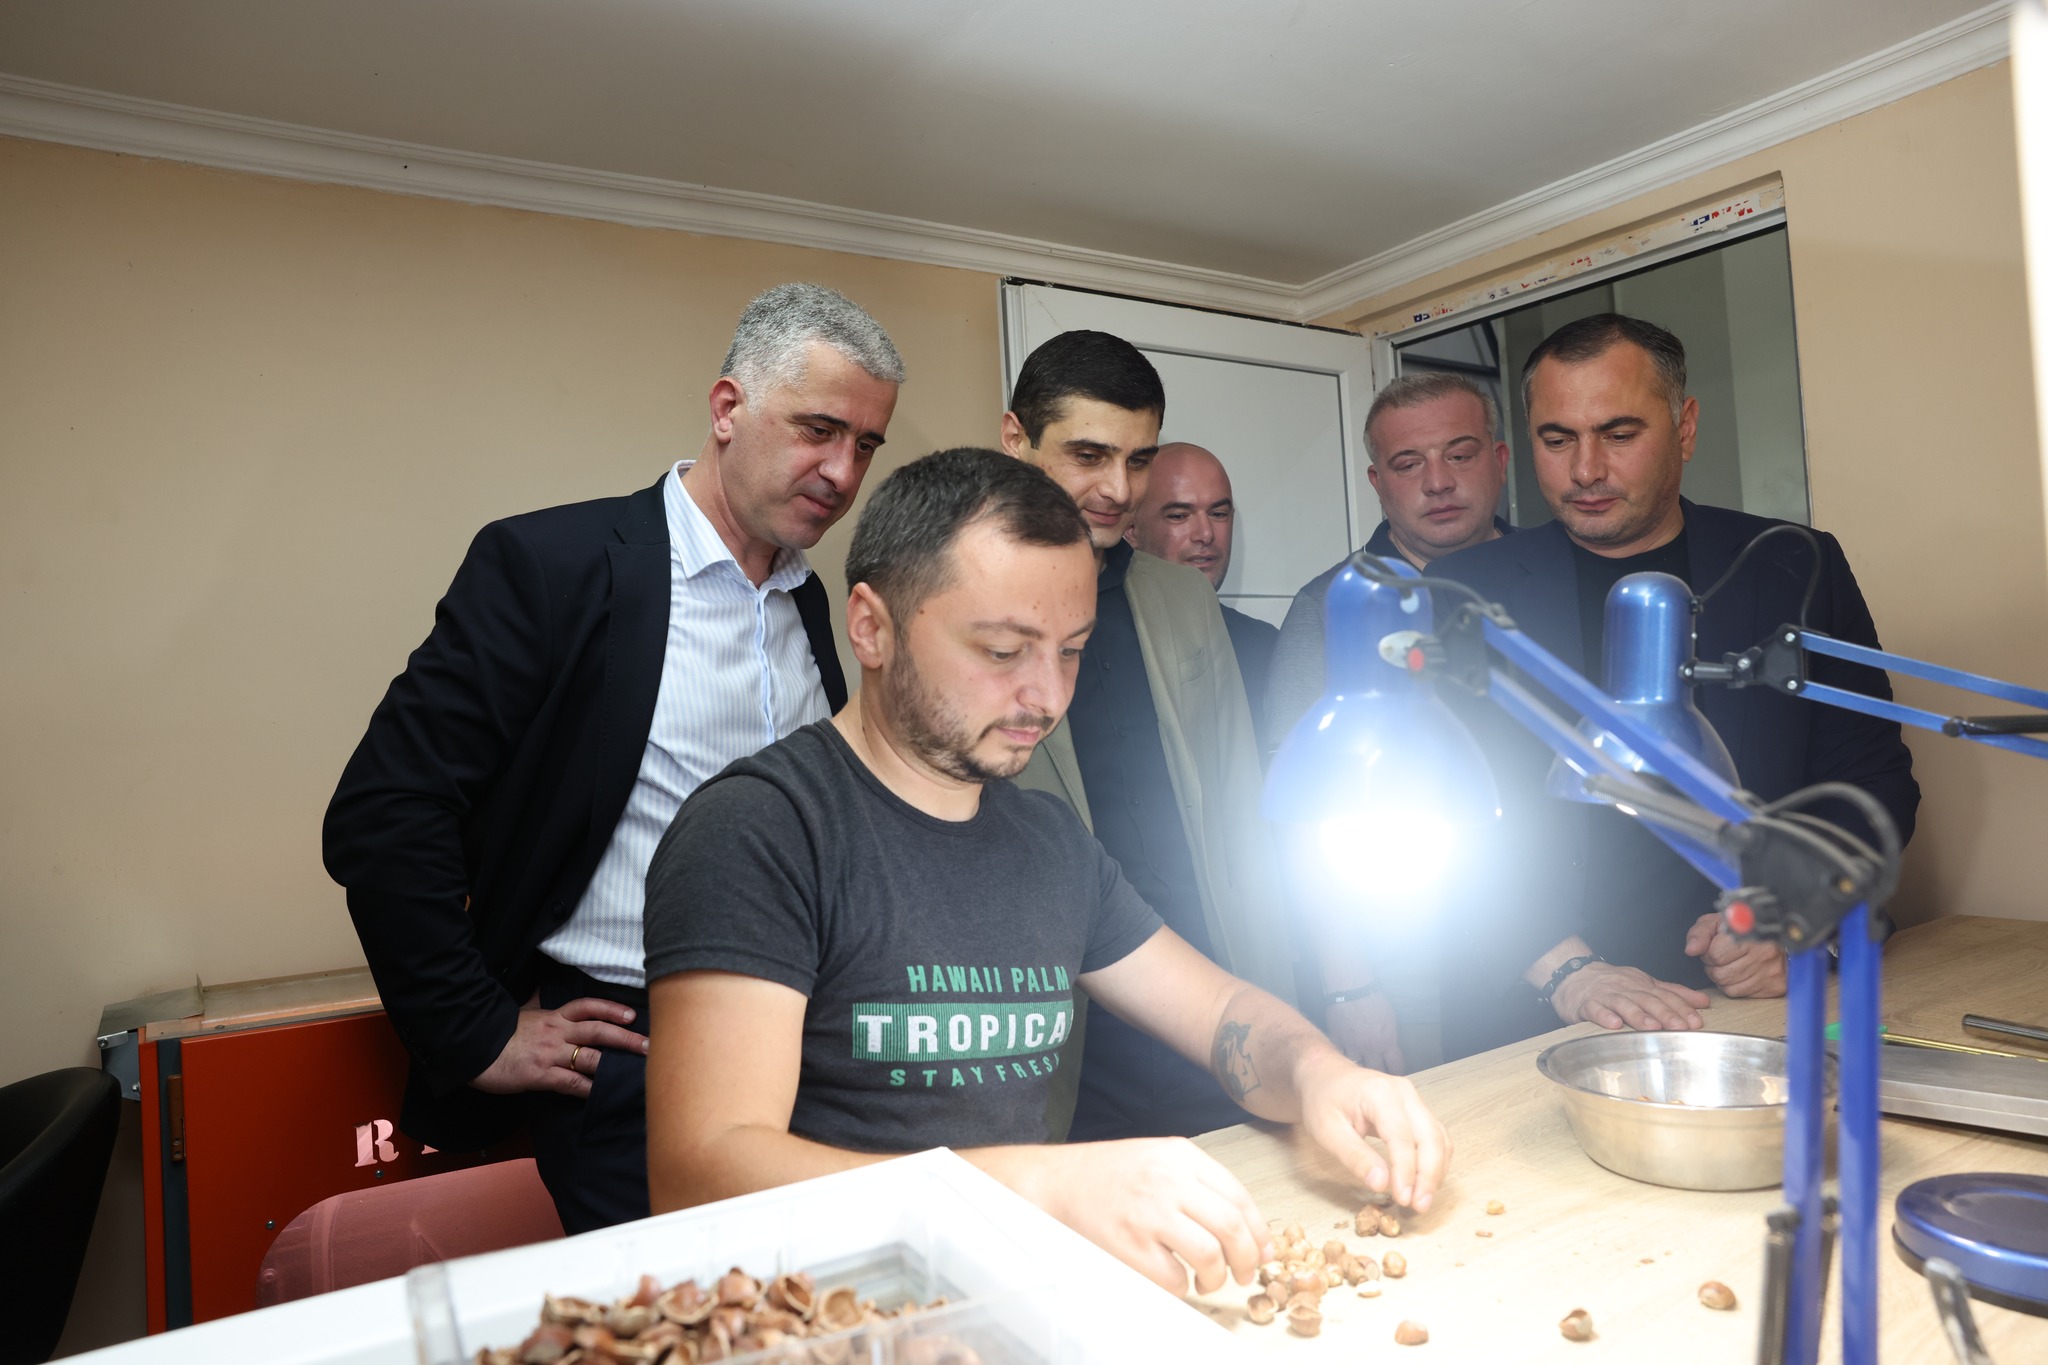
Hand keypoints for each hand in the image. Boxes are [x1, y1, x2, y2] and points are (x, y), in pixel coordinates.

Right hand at [471, 997, 647, 1096]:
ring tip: (636, 1070)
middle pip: (598, 1030)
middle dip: (626, 1037)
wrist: (473, 1048)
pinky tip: (601, 1093)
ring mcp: (550, 1054)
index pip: (588, 1007)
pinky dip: (588, 1088)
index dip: (611, 1009)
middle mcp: (557, 1032)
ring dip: (614, 1064)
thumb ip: (542, 1009)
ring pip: (590, 1056)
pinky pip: (570, 1082)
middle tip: (649, 1045)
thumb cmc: (499, 1035)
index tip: (632, 1014)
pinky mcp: (540, 1075)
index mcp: (554, 1017)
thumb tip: (545, 994)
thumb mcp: (524, 1015)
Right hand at [1003, 1138, 1271, 1294]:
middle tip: (1244, 1274)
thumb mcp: (1160, 1159)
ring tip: (1208, 1281)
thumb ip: (1202, 1184)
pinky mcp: (1129, 1244)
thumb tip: (1252, 1230)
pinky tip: (1174, 1279)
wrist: (1058, 1182)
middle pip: (1231, 1227)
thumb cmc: (1111, 1174)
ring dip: (1217, 1277)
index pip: (1239, 1196)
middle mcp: (1168, 1180)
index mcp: (1181, 1156)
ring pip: (1209, 1254)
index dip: (1259, 1231)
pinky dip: (1181, 1286)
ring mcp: (1147, 1213)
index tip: (1264, 1252)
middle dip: (1247, 1260)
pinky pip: (1173, 1278)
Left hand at [1293, 1053, 1449, 1210]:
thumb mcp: (1327, 1130)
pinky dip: (1434, 1162)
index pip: (1401, 1137)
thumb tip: (1381, 1185)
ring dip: (1435, 1172)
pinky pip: (1435, 1138)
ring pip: (1438, 1138)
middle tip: (1419, 1206)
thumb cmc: (1322, 1101)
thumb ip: (1355, 1156)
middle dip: (1429, 1175)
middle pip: (1430, 1137)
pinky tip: (1423, 1183)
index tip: (1402, 1199)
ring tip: (1421, 1201)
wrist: (1325, 1077)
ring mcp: (1414, 1100)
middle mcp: (1404, 1093)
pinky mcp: (1417, 1111)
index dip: (1405, 1171)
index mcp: (1380, 1093)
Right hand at [1324, 993, 1405, 1073]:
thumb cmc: (1372, 1000)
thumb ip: (1390, 1038)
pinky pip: (1339, 1056)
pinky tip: (1343, 1060)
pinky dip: (1341, 1058)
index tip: (1395, 1073)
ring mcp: (1353, 1046)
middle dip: (1379, 1074)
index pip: (1396, 1067)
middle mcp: (1370, 1049)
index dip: (1397, 1071)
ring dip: (1359, 1068)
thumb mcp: (1391, 1020)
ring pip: (1356, 1067)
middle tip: (1379, 1076)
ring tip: (1359, 1071)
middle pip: (1376, 1071)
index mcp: (1386, 1043)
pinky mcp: (1338, 1041)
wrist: (1352, 990)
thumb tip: (1389, 1048)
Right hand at [1551, 961, 1709, 1030]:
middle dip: (1666, 1014)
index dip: (1681, 1008)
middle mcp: (1627, 989)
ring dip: (1639, 1016)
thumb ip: (1674, 993)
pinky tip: (1614, 1025)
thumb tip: (1704, 1002)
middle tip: (1681, 1027)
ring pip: (1624, 1005)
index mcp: (1643, 985)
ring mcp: (1606, 996)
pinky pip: (1595, 1010)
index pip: (1665, 995)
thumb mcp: (1645, 983)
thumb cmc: (1614, 983)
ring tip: (1653, 1027)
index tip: (1696, 1022)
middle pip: (1648, 1000)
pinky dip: (1604, 1016)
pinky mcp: (1586, 1004)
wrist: (1575, 974)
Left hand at [1685, 913, 1787, 997]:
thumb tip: (1691, 950)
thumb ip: (1700, 933)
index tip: (1715, 947)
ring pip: (1729, 986)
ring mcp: (1771, 971)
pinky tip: (1739, 974)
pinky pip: (1741, 994)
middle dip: (1714, 967)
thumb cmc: (1740, 929)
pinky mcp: (1775, 985)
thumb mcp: (1716, 922)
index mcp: (1748, 933)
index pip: (1715, 955)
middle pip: (1721, 974)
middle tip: (1721, 958)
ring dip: (1722, 978)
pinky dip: (1734, 986)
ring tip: (1729, 965)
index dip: (1709, 953)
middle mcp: (1763, 953)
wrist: (1775, 937)